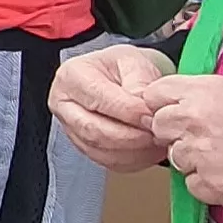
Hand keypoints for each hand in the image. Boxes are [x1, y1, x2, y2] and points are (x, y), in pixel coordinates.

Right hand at [47, 45, 178, 173]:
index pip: (98, 100)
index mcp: (72, 76)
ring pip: (101, 150)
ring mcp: (71, 129)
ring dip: (134, 151)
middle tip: (157, 133)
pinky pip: (107, 161)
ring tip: (157, 141)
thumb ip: (139, 82)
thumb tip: (145, 109)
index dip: (128, 112)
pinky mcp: (85, 147)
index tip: (153, 116)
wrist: (122, 78)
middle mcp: (64, 104)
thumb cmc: (124, 67)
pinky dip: (133, 159)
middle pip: (94, 130)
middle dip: (131, 136)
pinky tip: (150, 149)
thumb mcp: (134, 61)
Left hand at [141, 72, 222, 212]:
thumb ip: (212, 95)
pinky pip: (194, 187)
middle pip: (159, 127)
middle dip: (175, 132)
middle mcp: (195, 121)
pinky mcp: (212, 187)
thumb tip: (193, 102)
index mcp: (206, 91)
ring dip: (195, 159)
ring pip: (177, 159)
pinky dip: (210, 184)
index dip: (164, 103)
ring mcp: (201, 156)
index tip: (174, 109)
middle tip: (205, 136)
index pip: (155, 94)